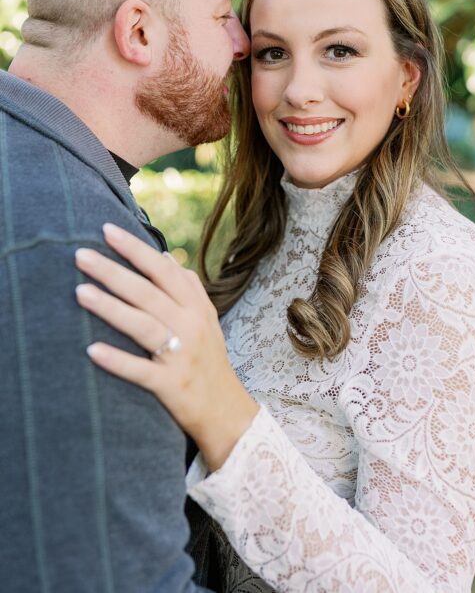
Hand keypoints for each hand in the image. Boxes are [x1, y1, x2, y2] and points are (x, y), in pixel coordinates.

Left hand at [75, 223, 258, 470]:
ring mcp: (183, 357)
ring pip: (143, 326)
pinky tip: (92, 351)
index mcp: (198, 309)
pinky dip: (117, 361)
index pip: (165, 271)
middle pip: (149, 294)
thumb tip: (165, 257)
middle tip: (80, 255)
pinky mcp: (172, 385)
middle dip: (114, 271)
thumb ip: (187, 290)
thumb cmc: (208, 362)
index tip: (107, 230)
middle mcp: (192, 328)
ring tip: (80, 292)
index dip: (136, 250)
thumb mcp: (206, 321)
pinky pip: (141, 371)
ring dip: (111, 308)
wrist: (226, 410)